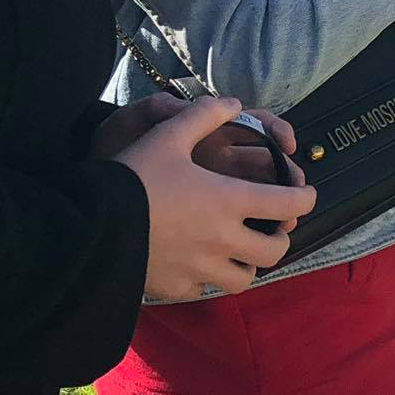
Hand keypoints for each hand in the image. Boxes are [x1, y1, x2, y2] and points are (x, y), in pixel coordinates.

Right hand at [114, 97, 317, 301]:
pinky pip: (205, 290)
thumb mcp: (167, 135)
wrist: (90, 226)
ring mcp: (201, 270)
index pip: (288, 203)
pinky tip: (197, 264)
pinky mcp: (177, 289)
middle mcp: (223, 239)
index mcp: (229, 200)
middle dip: (279, 237)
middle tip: (271, 226)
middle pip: (275, 250)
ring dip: (248, 263)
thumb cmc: (134, 176)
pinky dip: (209, 279)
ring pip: (245, 279)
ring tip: (238, 250)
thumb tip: (232, 103)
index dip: (305, 198)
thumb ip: (203, 116)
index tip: (305, 195)